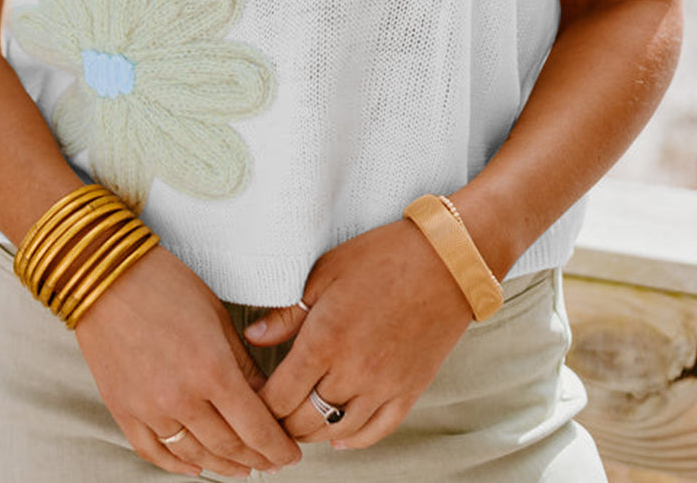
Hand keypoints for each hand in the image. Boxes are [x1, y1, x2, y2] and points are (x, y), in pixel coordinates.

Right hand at [74, 245, 301, 477]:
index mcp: (211, 369)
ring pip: (195, 456)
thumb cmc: (165, 283)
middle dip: (257, 459)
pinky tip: (196, 466)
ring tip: (242, 469)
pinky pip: (154, 452)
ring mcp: (149, 409)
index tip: (291, 454)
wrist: (105, 275)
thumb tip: (265, 397)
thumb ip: (242, 362)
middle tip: (272, 462)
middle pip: (229, 447)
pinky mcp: (123, 410)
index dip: (278, 447)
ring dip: (223, 466)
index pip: (256, 427)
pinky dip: (178, 465)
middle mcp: (181, 397)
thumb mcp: (217, 315)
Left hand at [246, 221, 472, 450]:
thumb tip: (252, 338)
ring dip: (312, 431)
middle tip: (270, 411)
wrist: (445, 262)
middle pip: (302, 422)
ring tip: (298, 420)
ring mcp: (383, 387)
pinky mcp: (408, 393)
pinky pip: (374, 433)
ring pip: (335, 432)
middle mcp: (352, 372)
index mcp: (325, 339)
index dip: (259, 405)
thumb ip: (287, 312)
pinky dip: (351, 438)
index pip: (278, 397)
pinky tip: (338, 434)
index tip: (251, 398)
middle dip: (280, 421)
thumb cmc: (382, 258)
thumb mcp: (326, 272)